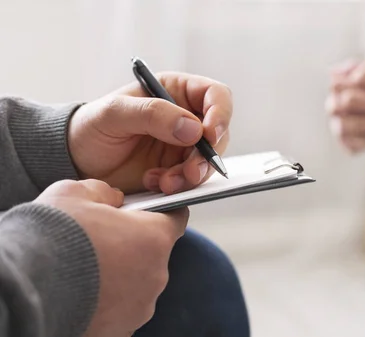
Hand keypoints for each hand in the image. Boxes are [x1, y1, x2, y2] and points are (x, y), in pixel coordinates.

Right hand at [34, 179, 187, 335]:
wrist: (24, 288)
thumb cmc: (52, 237)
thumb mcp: (76, 194)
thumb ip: (104, 192)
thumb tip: (112, 199)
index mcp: (154, 238)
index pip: (175, 219)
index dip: (162, 212)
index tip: (148, 212)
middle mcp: (156, 275)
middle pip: (153, 253)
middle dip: (133, 246)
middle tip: (101, 242)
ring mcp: (140, 306)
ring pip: (137, 284)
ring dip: (121, 276)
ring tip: (86, 271)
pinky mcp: (122, 330)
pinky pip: (121, 309)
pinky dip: (108, 302)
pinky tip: (84, 293)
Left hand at [68, 72, 231, 194]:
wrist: (75, 162)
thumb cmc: (91, 127)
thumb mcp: (114, 113)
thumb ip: (152, 114)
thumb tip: (194, 128)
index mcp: (175, 92)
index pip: (215, 96)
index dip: (220, 113)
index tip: (210, 135)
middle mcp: (185, 118)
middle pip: (219, 133)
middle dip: (207, 155)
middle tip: (190, 171)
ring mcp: (183, 147)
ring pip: (208, 161)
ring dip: (192, 175)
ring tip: (165, 183)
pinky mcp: (177, 171)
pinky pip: (192, 180)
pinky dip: (179, 186)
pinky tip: (155, 184)